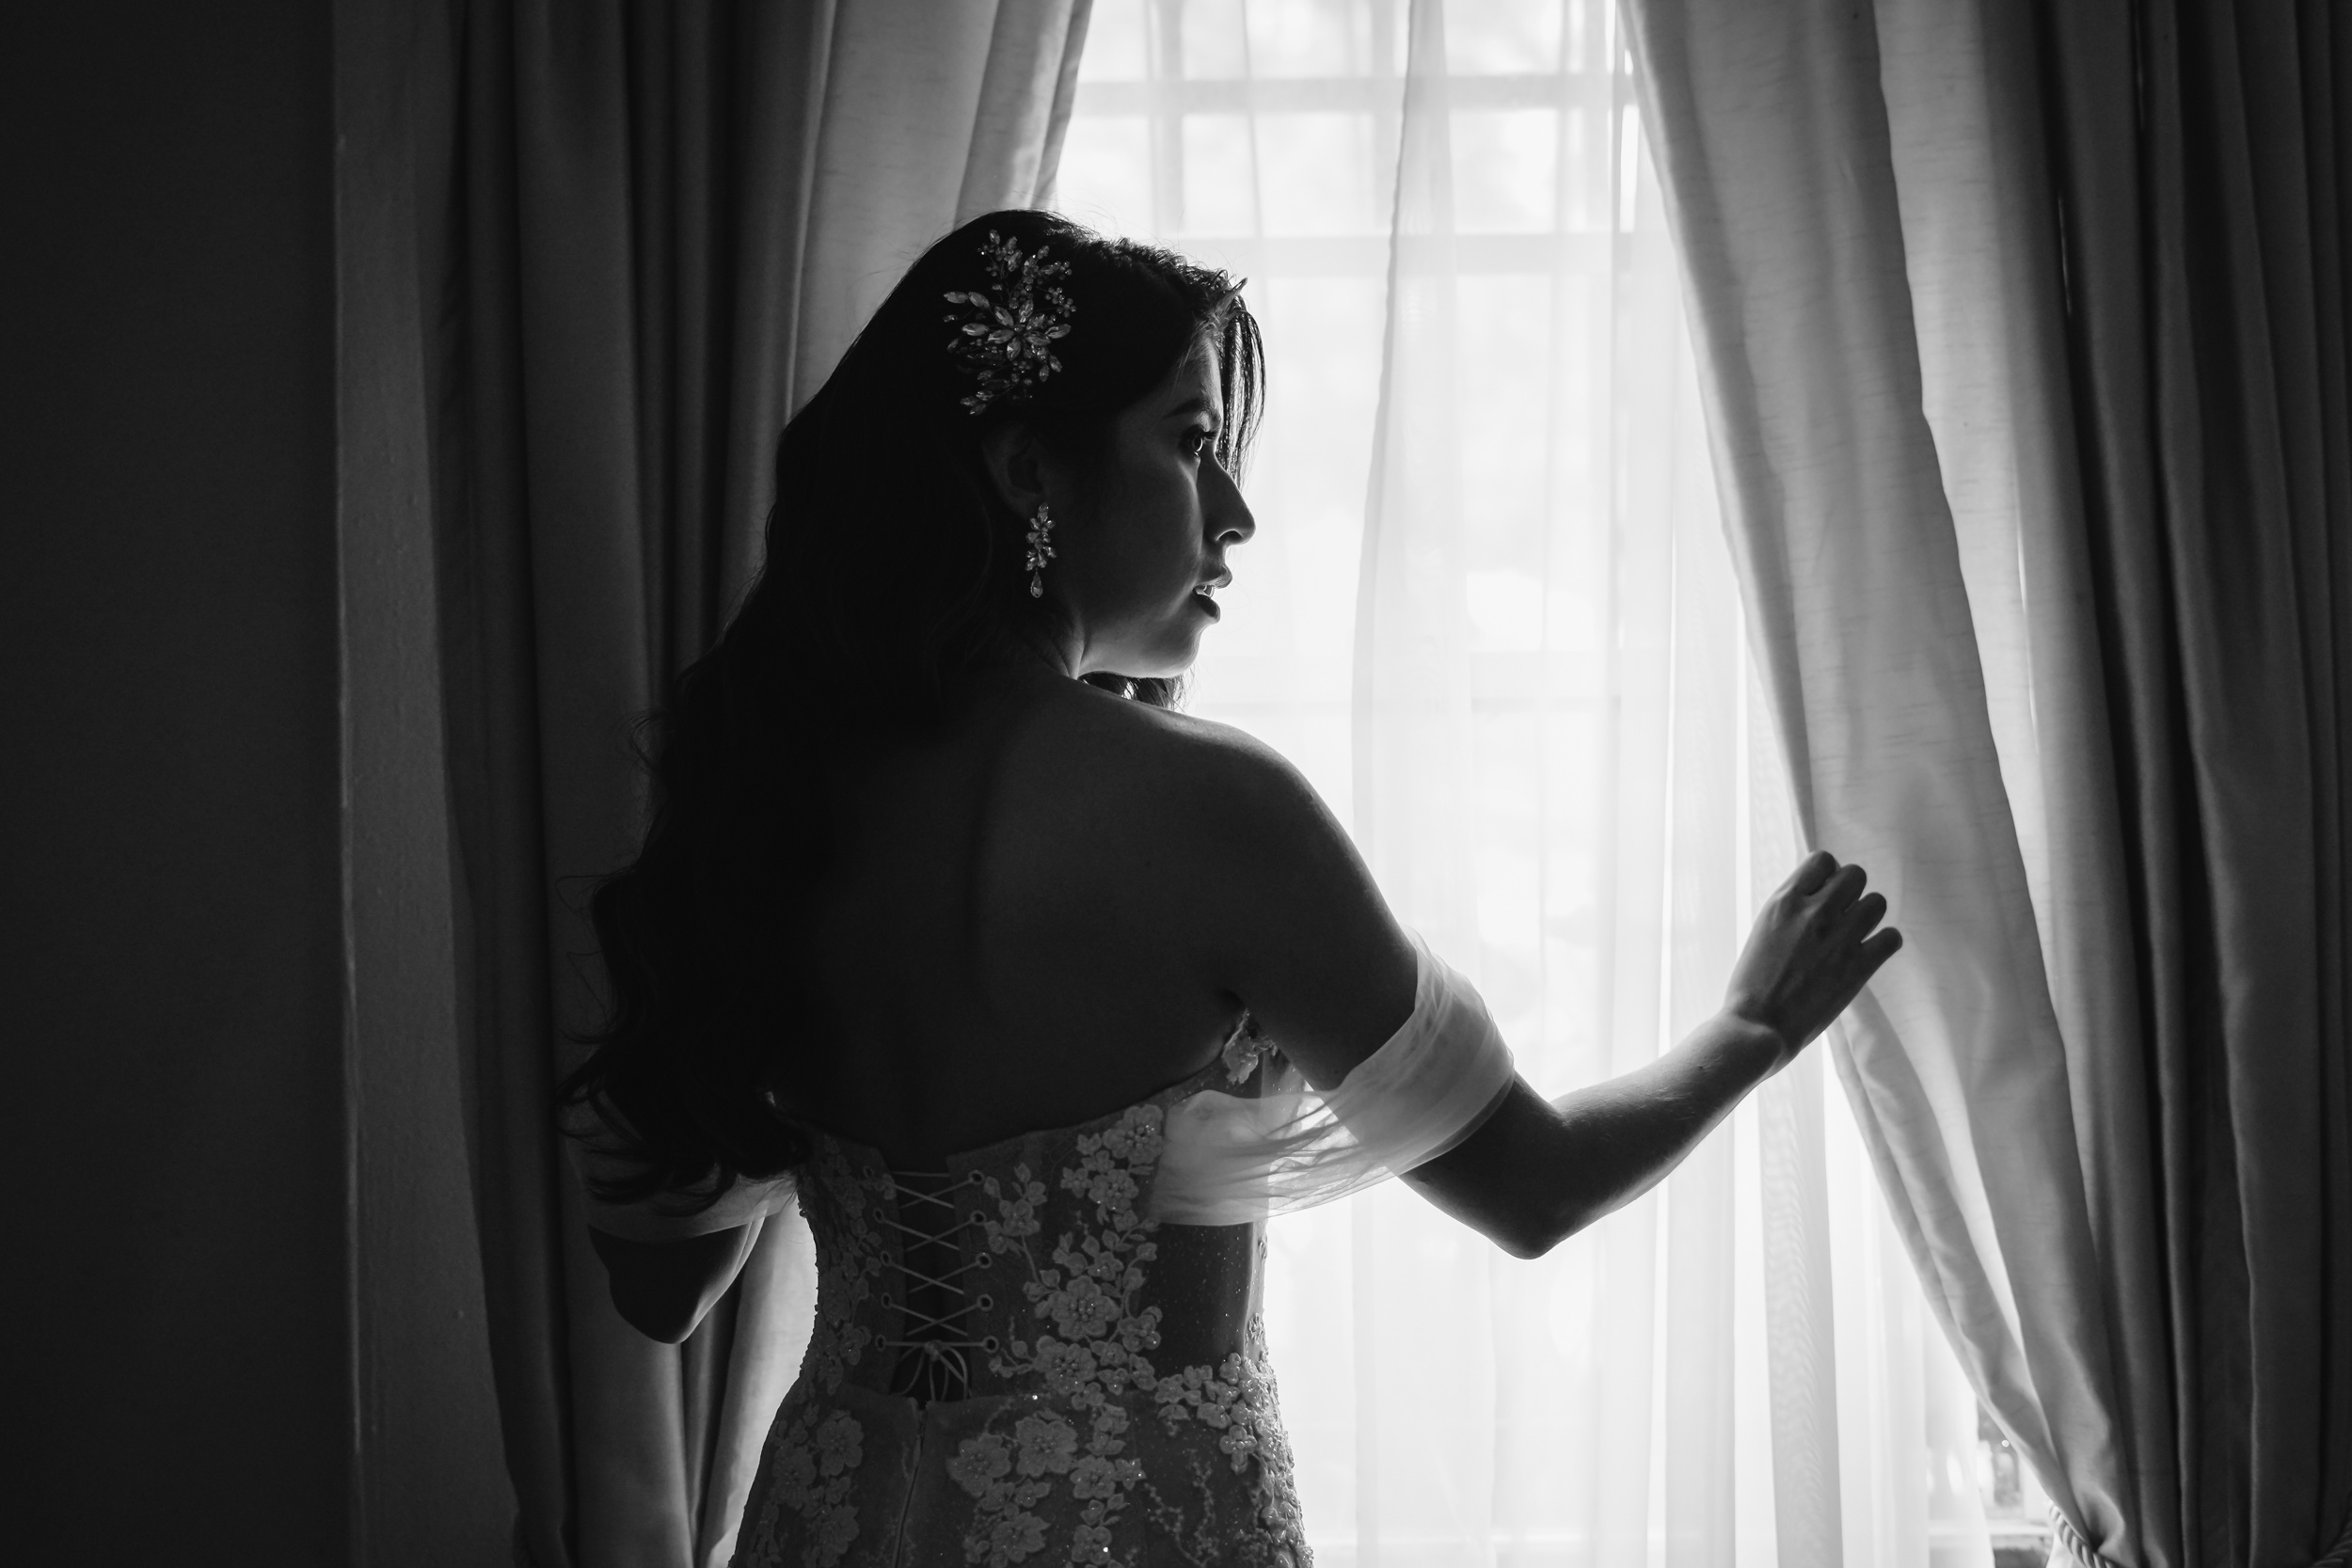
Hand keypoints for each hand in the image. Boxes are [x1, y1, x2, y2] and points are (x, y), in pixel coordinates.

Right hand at [1722, 850, 1902, 1067]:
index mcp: (1784, 901)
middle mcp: (1814, 912)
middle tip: (1839, 917)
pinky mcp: (1858, 967)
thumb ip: (1791, 910)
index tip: (1822, 896)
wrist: (1757, 1028)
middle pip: (1856, 875)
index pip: (1823, 860)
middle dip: (1850, 893)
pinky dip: (1883, 944)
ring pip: (1877, 902)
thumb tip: (1819, 895)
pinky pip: (1892, 937)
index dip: (1827, 876)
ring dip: (1868, 917)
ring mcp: (1839, 938)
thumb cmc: (1752, 984)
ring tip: (1853, 936)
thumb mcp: (1763, 931)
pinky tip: (1867, 954)